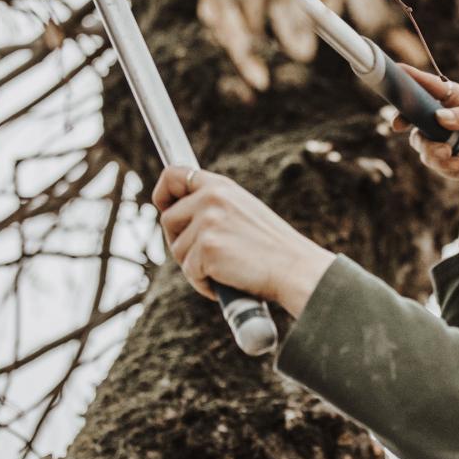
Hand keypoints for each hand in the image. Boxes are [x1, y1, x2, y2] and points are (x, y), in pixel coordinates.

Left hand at [152, 167, 334, 317]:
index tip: (164, 207)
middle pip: (168, 219)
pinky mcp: (207, 248)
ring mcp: (208, 222)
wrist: (295, 268)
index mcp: (221, 187)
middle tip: (205, 256)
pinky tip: (228, 280)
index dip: (163, 193)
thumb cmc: (273, 248)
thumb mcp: (244, 212)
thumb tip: (177, 213)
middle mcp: (212, 198)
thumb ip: (215, 207)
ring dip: (195, 266)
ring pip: (177, 250)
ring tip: (226, 270)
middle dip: (179, 241)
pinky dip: (204, 283)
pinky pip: (190, 272)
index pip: (174, 174)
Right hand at [390, 64, 458, 193]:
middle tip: (398, 124)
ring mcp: (434, 135)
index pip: (429, 84)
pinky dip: (442, 162)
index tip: (396, 70)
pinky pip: (427, 158)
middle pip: (411, 110)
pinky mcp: (434, 155)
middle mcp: (438, 114)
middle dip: (402, 117)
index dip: (411, 76)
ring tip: (449, 153)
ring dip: (432, 149)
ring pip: (418, 139)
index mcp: (452, 97)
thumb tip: (439, 116)